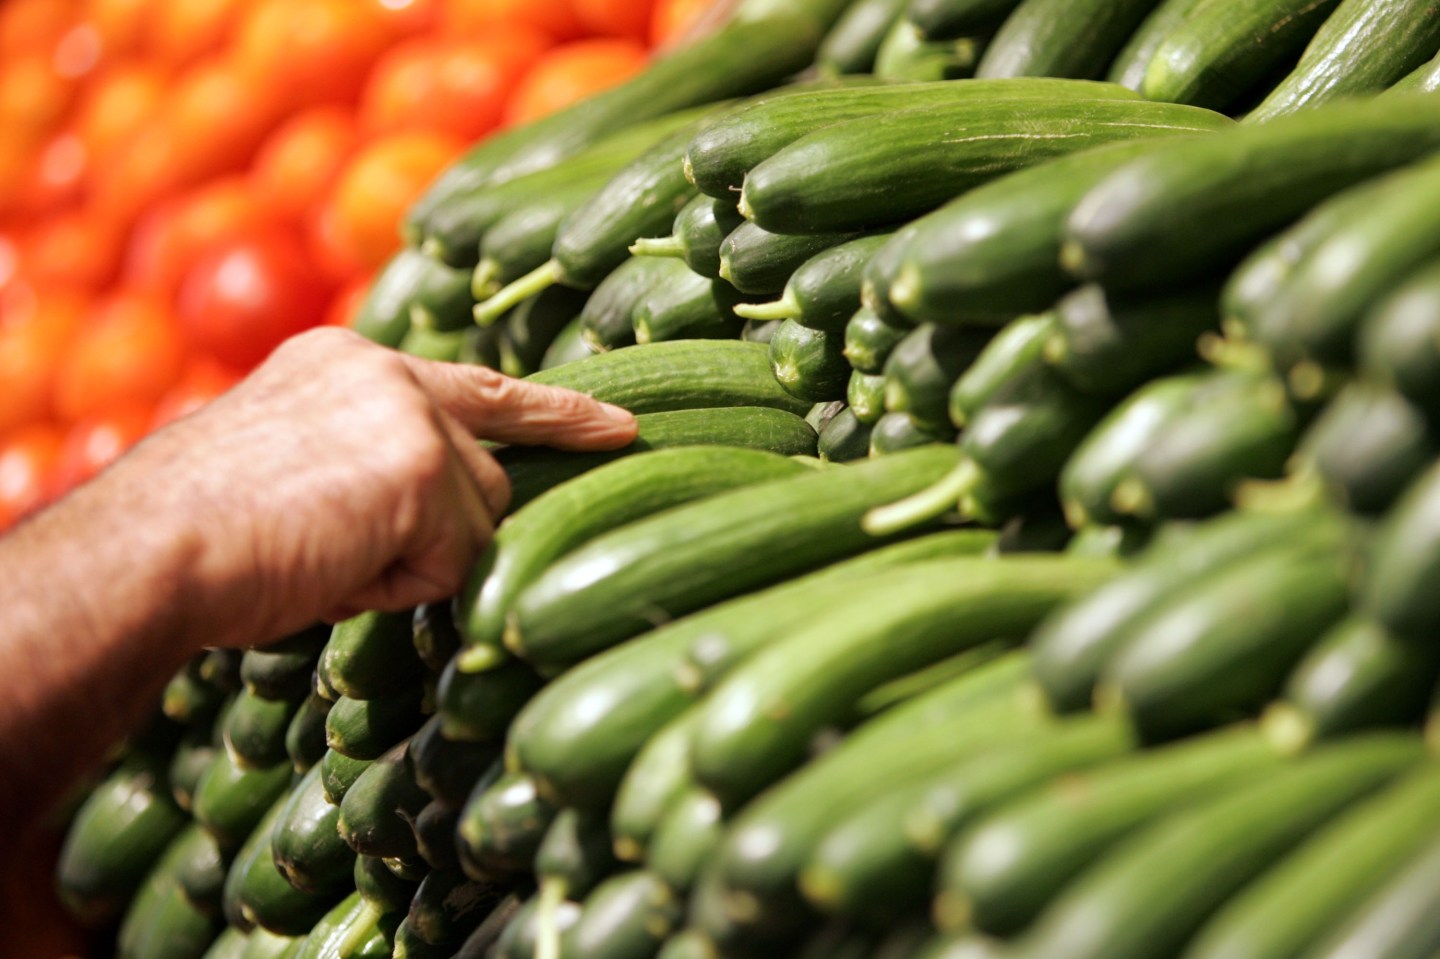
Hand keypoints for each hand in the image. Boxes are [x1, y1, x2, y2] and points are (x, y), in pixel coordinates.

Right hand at [114, 327, 636, 645]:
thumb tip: (442, 512)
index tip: (618, 427)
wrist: (150, 546)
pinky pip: (456, 558)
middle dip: (440, 531)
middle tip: (339, 547)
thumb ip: (371, 461)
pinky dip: (400, 585)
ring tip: (321, 552)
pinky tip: (333, 565)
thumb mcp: (296, 468)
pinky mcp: (421, 465)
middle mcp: (390, 371)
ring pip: (476, 520)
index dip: (552, 415)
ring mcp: (411, 412)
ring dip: (412, 561)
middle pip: (484, 474)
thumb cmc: (201, 534)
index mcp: (351, 363)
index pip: (479, 386)